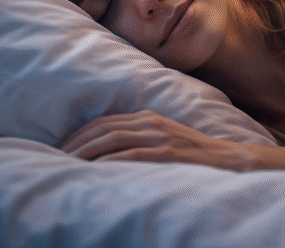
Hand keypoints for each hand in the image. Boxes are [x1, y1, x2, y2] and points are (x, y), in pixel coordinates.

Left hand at [59, 110, 254, 170]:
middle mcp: (151, 123)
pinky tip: (95, 168)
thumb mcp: (165, 137)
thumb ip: (141, 138)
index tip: (63, 146)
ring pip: (112, 139)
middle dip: (77, 142)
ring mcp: (159, 137)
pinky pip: (131, 154)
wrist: (227, 159)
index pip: (105, 121)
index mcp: (148, 117)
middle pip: (104, 128)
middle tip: (57, 156)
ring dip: (86, 151)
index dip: (81, 133)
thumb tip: (109, 151)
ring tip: (68, 163)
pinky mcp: (166, 153)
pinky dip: (109, 160)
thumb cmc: (193, 153)